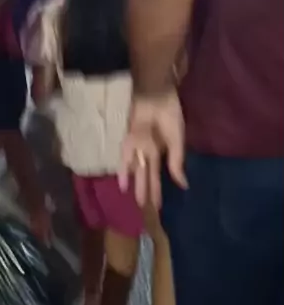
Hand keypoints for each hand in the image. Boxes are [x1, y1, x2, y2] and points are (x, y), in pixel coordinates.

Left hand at [119, 88, 187, 208]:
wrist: (157, 95)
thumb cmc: (170, 116)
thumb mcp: (177, 141)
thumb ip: (177, 162)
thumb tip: (183, 184)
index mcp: (162, 151)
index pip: (159, 174)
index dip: (158, 189)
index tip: (159, 206)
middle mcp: (148, 151)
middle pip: (147, 175)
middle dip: (147, 190)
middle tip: (145, 208)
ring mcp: (138, 146)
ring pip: (137, 170)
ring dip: (137, 185)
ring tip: (137, 202)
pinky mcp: (129, 140)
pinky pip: (126, 158)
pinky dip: (124, 171)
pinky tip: (122, 185)